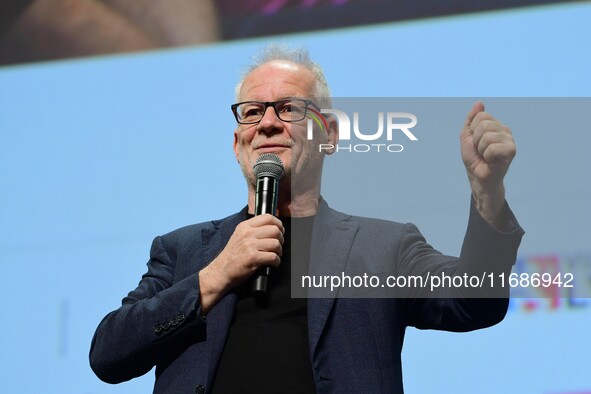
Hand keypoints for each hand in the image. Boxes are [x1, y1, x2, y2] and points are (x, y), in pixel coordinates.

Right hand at [198, 214, 283, 312]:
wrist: (221, 271)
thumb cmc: (232, 255)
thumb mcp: (239, 236)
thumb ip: (253, 229)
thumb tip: (273, 227)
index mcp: (245, 226)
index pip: (268, 217)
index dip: (278, 224)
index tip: (280, 231)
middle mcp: (247, 233)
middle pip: (275, 230)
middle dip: (281, 239)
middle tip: (278, 246)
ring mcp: (249, 245)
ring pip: (276, 243)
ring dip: (279, 251)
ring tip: (275, 255)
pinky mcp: (252, 257)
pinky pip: (273, 257)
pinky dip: (276, 261)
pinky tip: (273, 263)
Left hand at [460, 102, 515, 227]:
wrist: (478, 177)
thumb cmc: (474, 158)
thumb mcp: (467, 136)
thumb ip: (471, 119)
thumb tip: (480, 103)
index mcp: (495, 125)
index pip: (481, 116)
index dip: (472, 131)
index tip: (475, 142)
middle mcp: (504, 130)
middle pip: (483, 124)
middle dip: (476, 140)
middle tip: (480, 151)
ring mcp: (509, 140)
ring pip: (487, 136)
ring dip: (481, 149)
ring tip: (486, 156)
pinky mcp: (512, 151)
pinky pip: (492, 147)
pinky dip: (487, 156)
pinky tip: (492, 160)